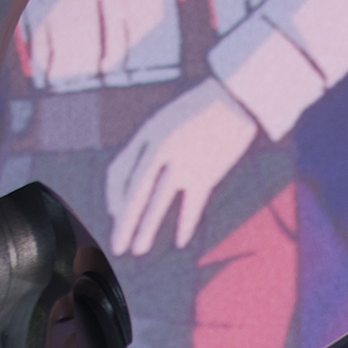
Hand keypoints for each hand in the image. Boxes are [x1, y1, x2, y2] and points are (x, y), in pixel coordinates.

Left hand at [106, 83, 258, 256]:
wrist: (234, 97)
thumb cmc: (197, 110)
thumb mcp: (166, 121)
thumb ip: (150, 147)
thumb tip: (135, 182)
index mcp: (147, 134)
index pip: (118, 172)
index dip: (113, 198)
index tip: (115, 215)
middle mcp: (160, 149)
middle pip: (133, 193)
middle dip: (123, 223)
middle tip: (116, 246)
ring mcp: (183, 162)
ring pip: (158, 203)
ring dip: (145, 229)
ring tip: (138, 250)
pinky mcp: (206, 173)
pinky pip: (191, 206)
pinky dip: (185, 225)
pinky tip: (179, 242)